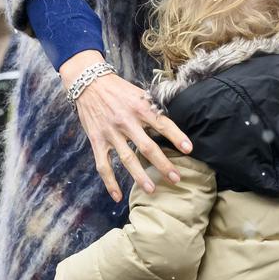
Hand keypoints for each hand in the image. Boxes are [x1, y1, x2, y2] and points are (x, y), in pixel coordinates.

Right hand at [59, 50, 192, 201]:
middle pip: (147, 147)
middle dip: (163, 164)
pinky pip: (103, 165)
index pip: (162, 124)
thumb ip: (152, 108)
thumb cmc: (119, 89)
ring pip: (127, 159)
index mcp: (140, 107)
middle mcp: (126, 121)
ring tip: (152, 190)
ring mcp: (111, 132)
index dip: (177, 136)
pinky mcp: (97, 140)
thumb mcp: (139, 93)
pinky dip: (109, 182)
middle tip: (176, 178)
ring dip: (140, 176)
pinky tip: (117, 196)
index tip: (189, 149)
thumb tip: (171, 122)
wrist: (89, 83)